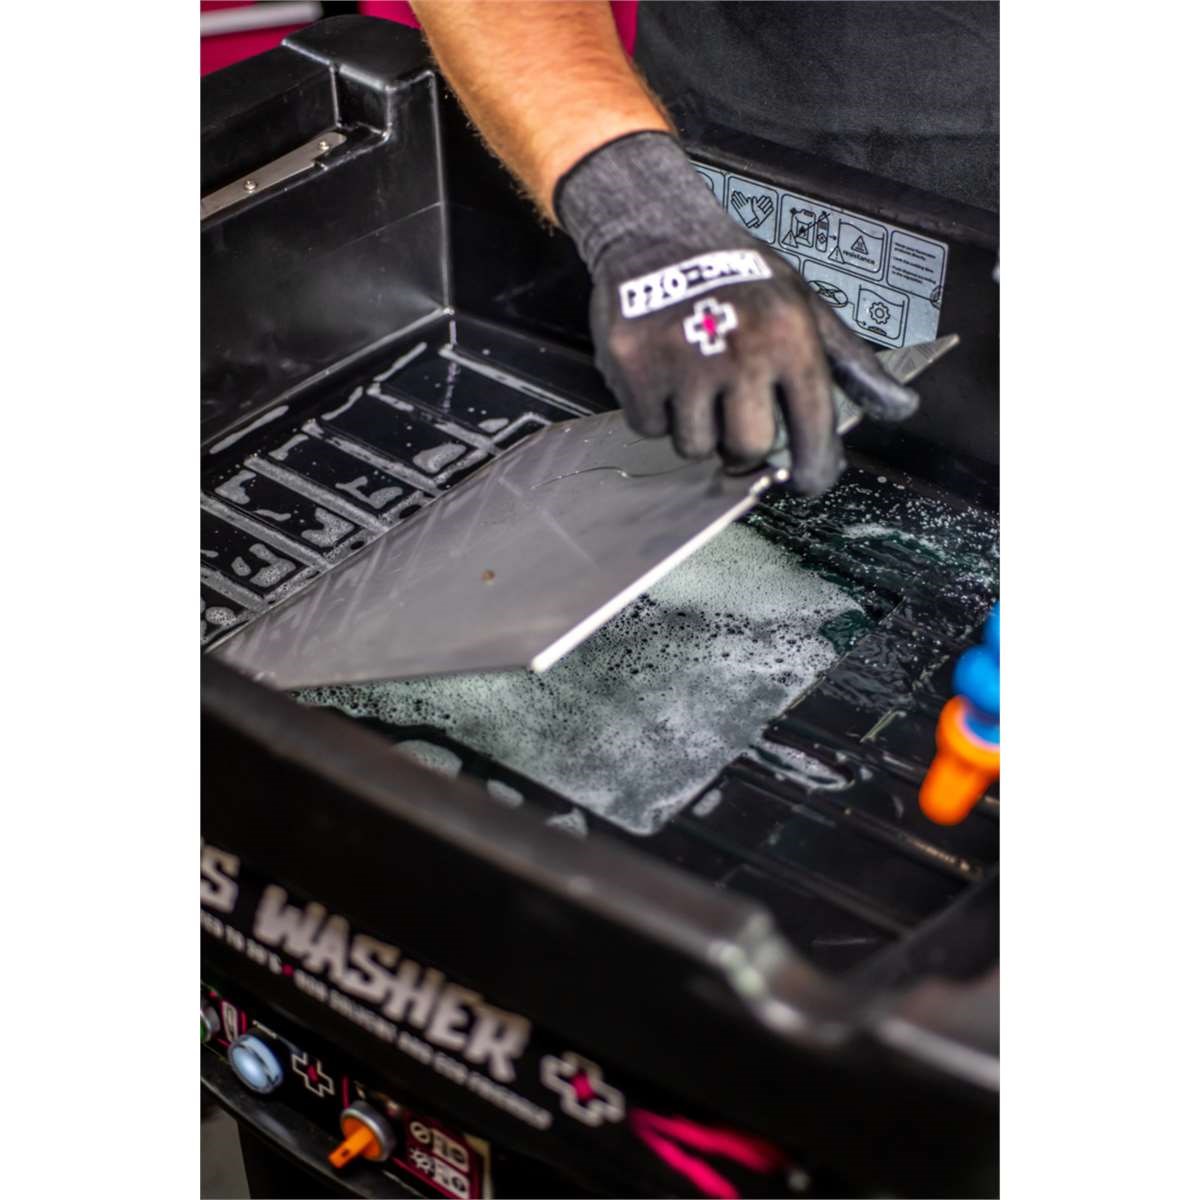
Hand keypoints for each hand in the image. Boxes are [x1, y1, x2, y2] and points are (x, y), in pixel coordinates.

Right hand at [556, 133, 917, 494]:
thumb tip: (900, 406)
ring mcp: (683, 362)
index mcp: (789, 338)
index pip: (812, 429)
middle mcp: (739, 352)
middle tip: (734, 417)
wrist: (658, 230)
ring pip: (694, 446)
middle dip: (741, 443)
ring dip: (695, 428)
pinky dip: (654, 411)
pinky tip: (663, 374)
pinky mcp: (634, 368)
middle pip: (747, 449)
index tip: (805, 482)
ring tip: (695, 385)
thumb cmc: (736, 271)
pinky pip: (648, 427)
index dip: (812, 470)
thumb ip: (851, 363)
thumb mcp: (804, 305)